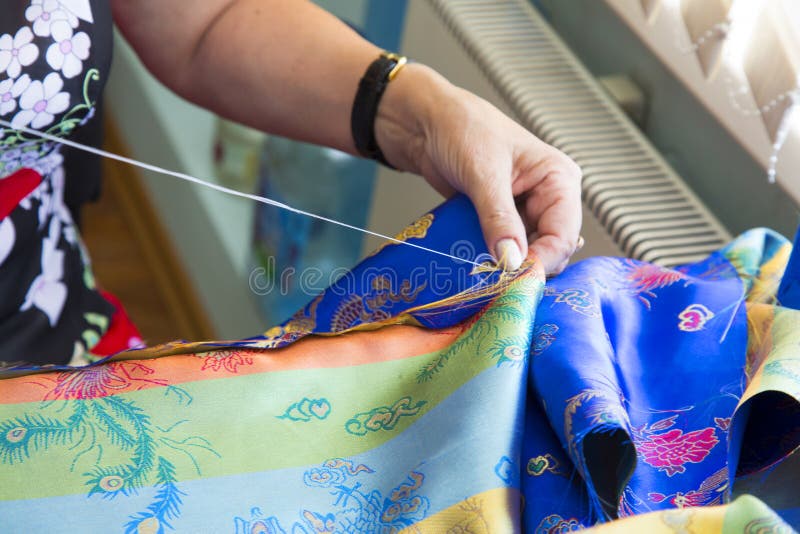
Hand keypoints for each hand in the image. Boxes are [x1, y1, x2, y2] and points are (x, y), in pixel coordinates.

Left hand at [376, 64, 582, 273]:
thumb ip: (498, 218)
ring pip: (524, 254)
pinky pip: (500, 250)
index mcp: (558, 179)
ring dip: (503, 266)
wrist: (424, 123)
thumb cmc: (461, 127)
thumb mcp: (483, 173)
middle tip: (495, 280)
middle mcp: (546, 198)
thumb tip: (511, 260)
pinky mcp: (498, 221)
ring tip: (482, 273)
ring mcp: (522, 211)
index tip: (515, 279)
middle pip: (548, 250)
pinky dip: (488, 259)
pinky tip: (473, 264)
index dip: (542, 260)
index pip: (564, 234)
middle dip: (523, 267)